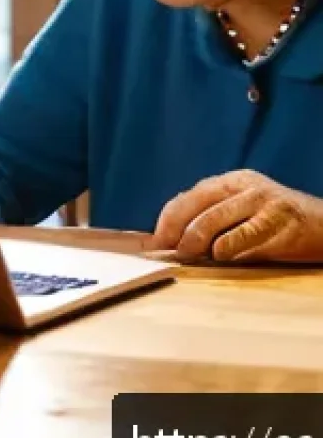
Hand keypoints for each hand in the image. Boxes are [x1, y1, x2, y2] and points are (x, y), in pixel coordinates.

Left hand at [151, 169, 322, 262]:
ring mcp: (263, 201)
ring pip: (217, 218)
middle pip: (197, 205)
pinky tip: (219, 255)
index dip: (168, 220)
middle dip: (177, 231)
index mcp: (230, 181)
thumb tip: (172, 239)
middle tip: (169, 253)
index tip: (156, 242)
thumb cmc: (276, 223)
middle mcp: (244, 186)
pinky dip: (229, 246)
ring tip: (188, 256)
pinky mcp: (281, 220)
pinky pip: (248, 233)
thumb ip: (212, 217)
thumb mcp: (242, 210)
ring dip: (197, 240)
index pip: (188, 197)